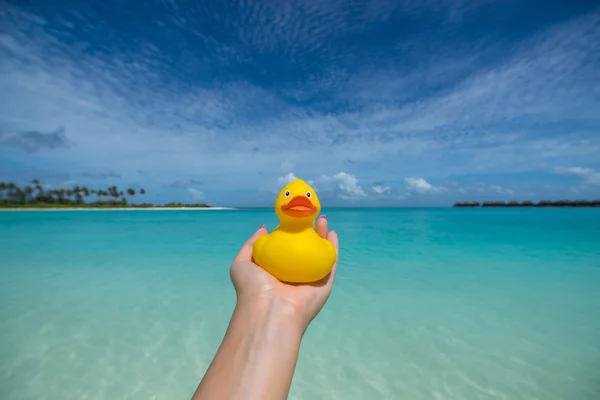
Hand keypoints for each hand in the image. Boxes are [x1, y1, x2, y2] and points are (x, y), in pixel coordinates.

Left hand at [230, 216, 338, 331]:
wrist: (269, 310)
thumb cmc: (252, 288)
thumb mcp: (242, 263)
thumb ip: (252, 245)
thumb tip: (264, 228)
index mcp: (276, 272)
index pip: (286, 248)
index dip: (291, 232)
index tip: (294, 218)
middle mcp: (294, 276)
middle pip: (305, 249)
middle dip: (309, 231)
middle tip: (310, 216)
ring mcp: (310, 281)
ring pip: (320, 254)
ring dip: (322, 236)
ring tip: (322, 220)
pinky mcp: (324, 285)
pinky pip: (330, 264)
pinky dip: (333, 249)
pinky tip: (332, 235)